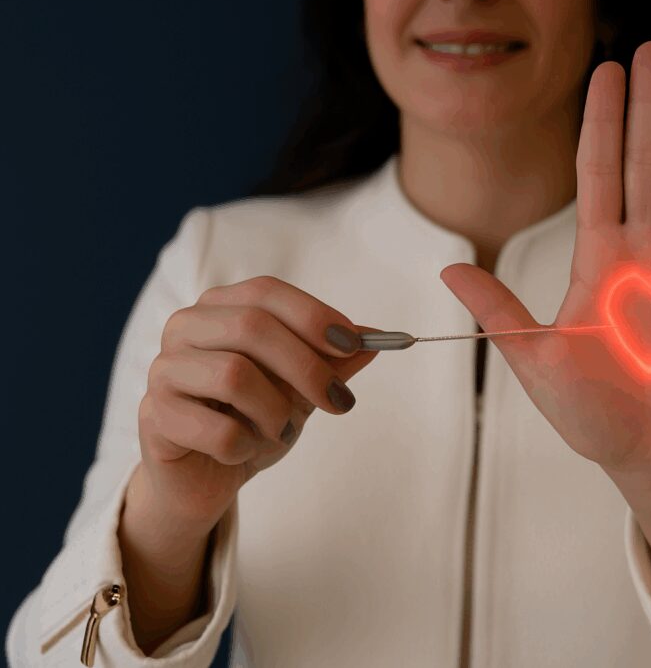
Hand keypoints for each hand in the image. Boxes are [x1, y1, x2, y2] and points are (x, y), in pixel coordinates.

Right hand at [138, 275, 381, 531]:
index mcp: (221, 308)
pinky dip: (245, 446)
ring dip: (275, 412)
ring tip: (281, 430)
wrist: (206, 477)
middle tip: (340, 402)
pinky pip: (216, 429)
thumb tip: (377, 338)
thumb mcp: (302, 389)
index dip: (313, 316)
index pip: (267, 292)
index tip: (353, 346)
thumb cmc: (252, 420)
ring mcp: (163, 370)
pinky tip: (244, 450)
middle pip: (251, 328)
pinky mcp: (154, 416)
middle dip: (307, 367)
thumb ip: (334, 362)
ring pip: (234, 376)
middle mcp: (185, 328)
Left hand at [440, 42, 650, 515]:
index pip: (598, 173)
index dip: (599, 123)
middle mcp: (643, 250)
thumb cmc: (594, 413)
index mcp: (597, 259)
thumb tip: (446, 267)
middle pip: (644, 161)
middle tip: (650, 48)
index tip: (601, 72)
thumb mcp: (536, 359)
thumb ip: (499, 309)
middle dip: (645, 106)